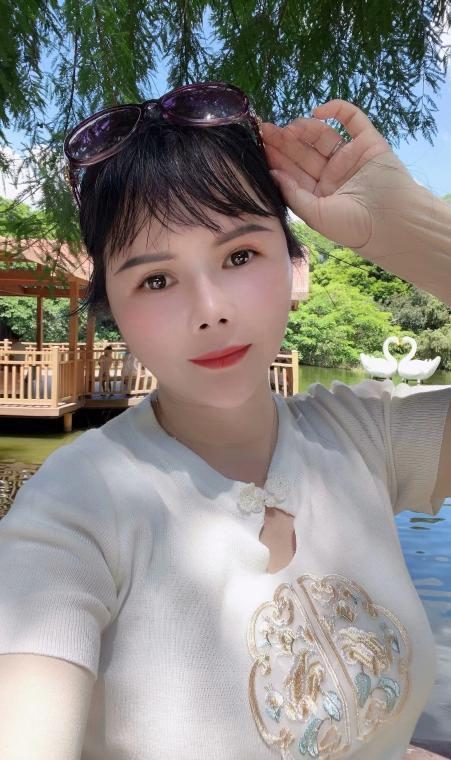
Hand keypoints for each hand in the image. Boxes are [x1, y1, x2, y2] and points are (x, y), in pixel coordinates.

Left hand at [262, 99, 390, 247]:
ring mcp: (350, 156)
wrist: (391, 222)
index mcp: (319, 193)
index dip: (277, 159)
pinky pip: (351, 119)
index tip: (260, 146)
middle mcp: (333, 174)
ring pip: (322, 136)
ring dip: (304, 129)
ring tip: (288, 128)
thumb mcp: (315, 214)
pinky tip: (317, 112)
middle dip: (285, 142)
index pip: (293, 172)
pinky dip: (336, 110)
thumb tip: (272, 174)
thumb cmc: (352, 226)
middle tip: (266, 130)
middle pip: (304, 152)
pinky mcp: (368, 142)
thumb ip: (293, 194)